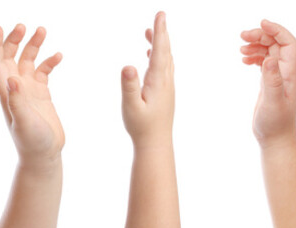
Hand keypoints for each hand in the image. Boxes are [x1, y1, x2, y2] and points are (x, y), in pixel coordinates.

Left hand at [0, 24, 64, 160]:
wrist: (43, 155)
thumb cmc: (31, 142)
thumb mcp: (23, 122)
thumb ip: (17, 101)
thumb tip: (13, 79)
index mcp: (6, 92)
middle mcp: (15, 88)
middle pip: (10, 57)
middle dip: (14, 40)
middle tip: (23, 26)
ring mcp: (28, 90)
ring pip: (27, 61)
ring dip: (33, 46)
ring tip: (42, 30)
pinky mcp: (41, 94)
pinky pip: (43, 72)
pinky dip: (49, 62)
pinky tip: (58, 55)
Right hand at [122, 12, 174, 143]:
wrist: (156, 143)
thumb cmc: (141, 126)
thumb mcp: (130, 106)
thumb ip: (129, 86)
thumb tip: (128, 66)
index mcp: (158, 81)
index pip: (160, 51)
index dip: (159, 32)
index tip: (160, 15)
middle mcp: (165, 81)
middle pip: (165, 51)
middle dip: (162, 32)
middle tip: (160, 15)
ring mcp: (167, 86)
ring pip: (166, 59)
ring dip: (160, 43)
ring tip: (151, 31)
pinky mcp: (164, 92)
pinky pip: (163, 68)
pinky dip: (159, 56)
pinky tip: (151, 54)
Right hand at [241, 20, 295, 143]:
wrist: (276, 140)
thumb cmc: (275, 125)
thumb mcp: (273, 102)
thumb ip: (272, 81)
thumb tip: (270, 59)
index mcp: (288, 74)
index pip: (289, 44)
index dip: (278, 30)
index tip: (262, 23)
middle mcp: (285, 74)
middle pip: (277, 44)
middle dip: (261, 36)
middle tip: (242, 36)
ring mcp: (277, 78)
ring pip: (269, 52)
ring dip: (256, 45)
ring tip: (240, 48)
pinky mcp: (269, 84)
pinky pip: (264, 63)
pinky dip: (254, 57)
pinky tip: (244, 59)